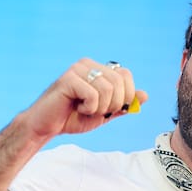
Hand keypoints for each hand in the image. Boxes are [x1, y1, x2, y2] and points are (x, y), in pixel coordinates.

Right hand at [18, 58, 148, 140]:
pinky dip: (89, 108)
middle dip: (114, 104)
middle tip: (96, 111)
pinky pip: (94, 95)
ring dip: (100, 108)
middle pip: (119, 82)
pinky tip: (77, 107)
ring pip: (108, 89)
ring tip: (85, 109)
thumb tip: (145, 95)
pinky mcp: (68, 78)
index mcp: (98, 69)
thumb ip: (124, 105)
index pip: (126, 75)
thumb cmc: (74, 118)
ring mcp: (77, 69)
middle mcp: (88, 64)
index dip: (126, 96)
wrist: (47, 126)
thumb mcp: (105, 113)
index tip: (112, 109)